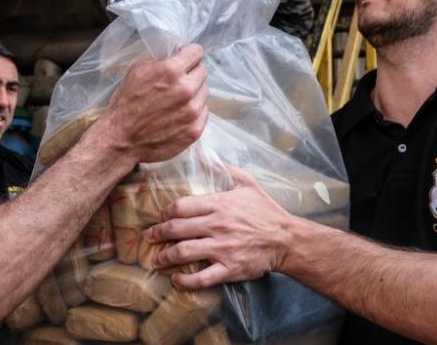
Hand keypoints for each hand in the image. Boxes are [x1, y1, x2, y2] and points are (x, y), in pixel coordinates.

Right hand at [100, 44, 207, 163]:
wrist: (122, 139)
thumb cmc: (126, 104)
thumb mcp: (137, 71)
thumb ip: (160, 61)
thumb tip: (175, 57)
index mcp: (171, 71)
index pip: (196, 52)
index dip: (190, 53)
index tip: (187, 58)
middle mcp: (185, 90)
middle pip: (203, 71)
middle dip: (192, 73)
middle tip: (179, 81)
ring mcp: (192, 111)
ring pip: (204, 92)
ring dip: (194, 93)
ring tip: (176, 100)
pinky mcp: (195, 129)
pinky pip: (203, 112)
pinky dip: (194, 111)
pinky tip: (178, 114)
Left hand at [146, 166, 291, 288]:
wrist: (286, 238)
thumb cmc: (265, 210)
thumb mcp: (247, 183)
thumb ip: (225, 168)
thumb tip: (203, 155)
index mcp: (219, 204)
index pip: (181, 207)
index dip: (165, 213)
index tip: (160, 217)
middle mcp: (217, 225)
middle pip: (177, 229)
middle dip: (158, 234)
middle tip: (150, 237)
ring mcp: (222, 248)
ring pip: (184, 252)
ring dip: (165, 257)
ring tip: (156, 260)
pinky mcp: (229, 268)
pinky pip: (202, 277)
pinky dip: (185, 280)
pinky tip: (176, 278)